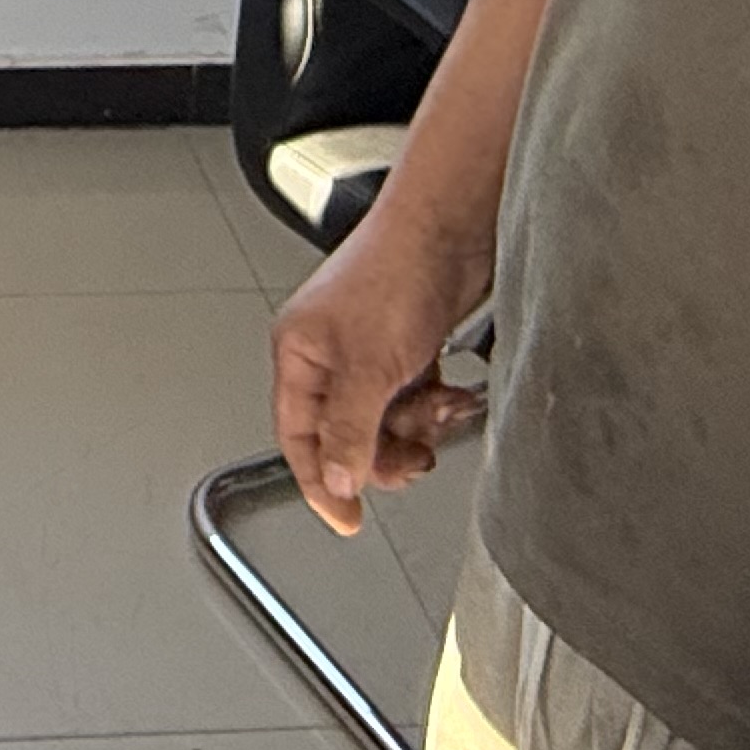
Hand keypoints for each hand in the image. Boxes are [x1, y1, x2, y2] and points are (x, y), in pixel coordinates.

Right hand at [270, 205, 490, 534]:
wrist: (451, 227)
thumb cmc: (395, 270)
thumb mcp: (368, 367)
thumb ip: (350, 431)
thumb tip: (338, 482)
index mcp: (299, 354)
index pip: (298, 438)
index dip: (321, 484)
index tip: (347, 522)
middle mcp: (329, 354)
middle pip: (346, 435)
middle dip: (383, 451)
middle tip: (412, 458)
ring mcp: (370, 350)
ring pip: (386, 421)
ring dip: (416, 425)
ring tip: (436, 409)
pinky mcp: (407, 346)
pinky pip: (413, 399)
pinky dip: (434, 405)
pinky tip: (451, 395)